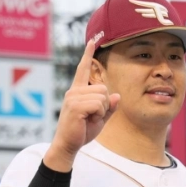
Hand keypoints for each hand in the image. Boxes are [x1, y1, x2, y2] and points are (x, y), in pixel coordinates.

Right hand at [45, 40, 119, 171]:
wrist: (68, 145)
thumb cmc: (82, 131)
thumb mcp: (100, 118)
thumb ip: (109, 107)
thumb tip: (116, 96)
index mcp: (78, 91)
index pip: (83, 70)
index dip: (88, 55)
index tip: (92, 40)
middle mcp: (74, 91)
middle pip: (104, 89)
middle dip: (104, 106)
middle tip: (92, 117)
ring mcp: (73, 97)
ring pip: (103, 97)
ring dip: (101, 112)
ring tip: (88, 119)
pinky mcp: (75, 106)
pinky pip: (99, 105)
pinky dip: (98, 115)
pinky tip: (87, 121)